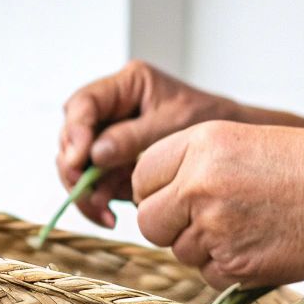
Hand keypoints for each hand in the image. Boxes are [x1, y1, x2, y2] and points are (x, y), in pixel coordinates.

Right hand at [56, 61, 243, 226]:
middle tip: (85, 192)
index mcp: (125, 86)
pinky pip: (95, 183)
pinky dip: (99, 202)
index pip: (83, 104)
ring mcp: (111, 138)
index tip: (80, 159)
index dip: (75, 132)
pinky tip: (111, 217)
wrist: (231, 144)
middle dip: (73, 168)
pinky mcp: (116, 164)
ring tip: (103, 212)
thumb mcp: (172, 124)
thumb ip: (132, 137)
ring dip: (84, 191)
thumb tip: (93, 155)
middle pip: (72, 136)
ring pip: (78, 164)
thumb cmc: (210, 122)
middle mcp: (112, 110)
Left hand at [131, 121, 303, 288]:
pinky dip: (226, 267)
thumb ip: (194, 163)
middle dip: (168, 224)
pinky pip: (206, 274)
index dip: (157, 188)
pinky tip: (257, 246)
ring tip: (245, 227)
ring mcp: (213, 228)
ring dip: (201, 247)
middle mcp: (198, 185)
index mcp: (200, 144)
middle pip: (148, 220)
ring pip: (177, 251)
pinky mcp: (232, 265)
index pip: (143, 174)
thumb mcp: (244, 141)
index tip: (177, 194)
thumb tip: (158, 196)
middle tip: (203, 219)